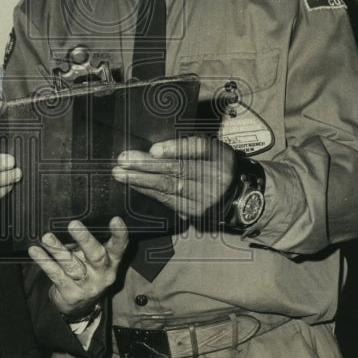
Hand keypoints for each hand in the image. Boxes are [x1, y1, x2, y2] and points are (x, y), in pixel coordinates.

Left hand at [29, 218, 127, 318]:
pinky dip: (45, 262)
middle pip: (95, 255)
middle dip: (85, 239)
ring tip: (47, 237)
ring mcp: (87, 285)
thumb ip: (88, 243)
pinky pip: (56, 275)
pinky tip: (35, 251)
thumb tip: (73, 216)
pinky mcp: (70, 293)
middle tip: (73, 224)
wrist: (79, 307)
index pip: (119, 247)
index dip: (119, 234)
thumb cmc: (87, 271)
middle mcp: (102, 274)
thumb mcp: (93, 259)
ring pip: (72, 265)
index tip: (115, 219)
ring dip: (58, 250)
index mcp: (112, 261)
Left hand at [112, 135, 235, 219]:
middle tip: (123, 160)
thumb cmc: (215, 164)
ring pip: (169, 187)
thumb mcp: (211, 148)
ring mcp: (205, 197)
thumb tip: (154, 147)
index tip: (153, 149)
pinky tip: (133, 184)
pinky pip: (167, 200)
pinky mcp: (195, 212)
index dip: (175, 148)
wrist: (236, 195)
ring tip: (120, 173)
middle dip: (147, 165)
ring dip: (141, 180)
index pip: (198, 148)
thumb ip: (188, 145)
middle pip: (178, 169)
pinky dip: (148, 191)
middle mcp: (214, 177)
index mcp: (219, 155)